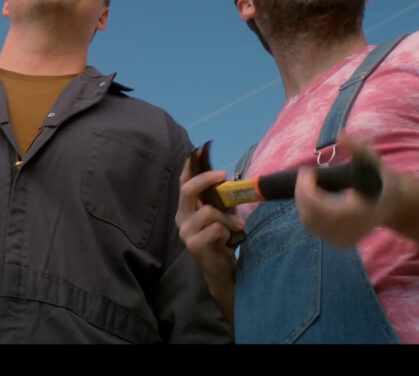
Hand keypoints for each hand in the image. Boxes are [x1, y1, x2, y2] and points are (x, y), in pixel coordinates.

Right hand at [175, 151, 243, 317]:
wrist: (221, 269)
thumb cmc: (222, 238)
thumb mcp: (222, 214)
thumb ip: (221, 199)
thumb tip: (231, 179)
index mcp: (187, 207)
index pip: (183, 182)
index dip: (189, 166)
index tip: (198, 150)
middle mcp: (181, 217)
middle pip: (188, 190)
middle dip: (206, 180)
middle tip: (223, 175)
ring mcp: (185, 231)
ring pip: (208, 212)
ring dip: (228, 218)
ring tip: (237, 227)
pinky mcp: (193, 244)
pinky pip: (214, 228)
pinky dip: (226, 231)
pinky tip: (228, 240)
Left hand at [295, 136, 397, 246]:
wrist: (393, 204)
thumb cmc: (381, 180)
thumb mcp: (373, 161)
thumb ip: (358, 148)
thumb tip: (340, 135)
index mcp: (361, 213)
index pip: (322, 208)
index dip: (307, 190)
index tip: (307, 170)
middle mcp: (352, 230)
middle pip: (311, 216)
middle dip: (302, 193)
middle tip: (305, 175)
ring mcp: (345, 240)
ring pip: (309, 222)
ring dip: (303, 201)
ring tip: (309, 183)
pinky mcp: (339, 242)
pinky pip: (313, 227)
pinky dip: (308, 210)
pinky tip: (313, 196)